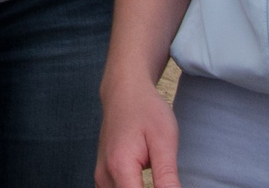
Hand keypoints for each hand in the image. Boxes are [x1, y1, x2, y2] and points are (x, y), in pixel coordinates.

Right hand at [97, 71, 180, 187]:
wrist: (124, 91)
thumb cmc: (146, 110)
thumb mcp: (164, 140)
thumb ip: (167, 176)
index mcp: (120, 167)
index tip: (168, 185)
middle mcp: (105, 175)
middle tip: (166, 178)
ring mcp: (101, 177)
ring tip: (159, 180)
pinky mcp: (103, 176)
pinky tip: (145, 184)